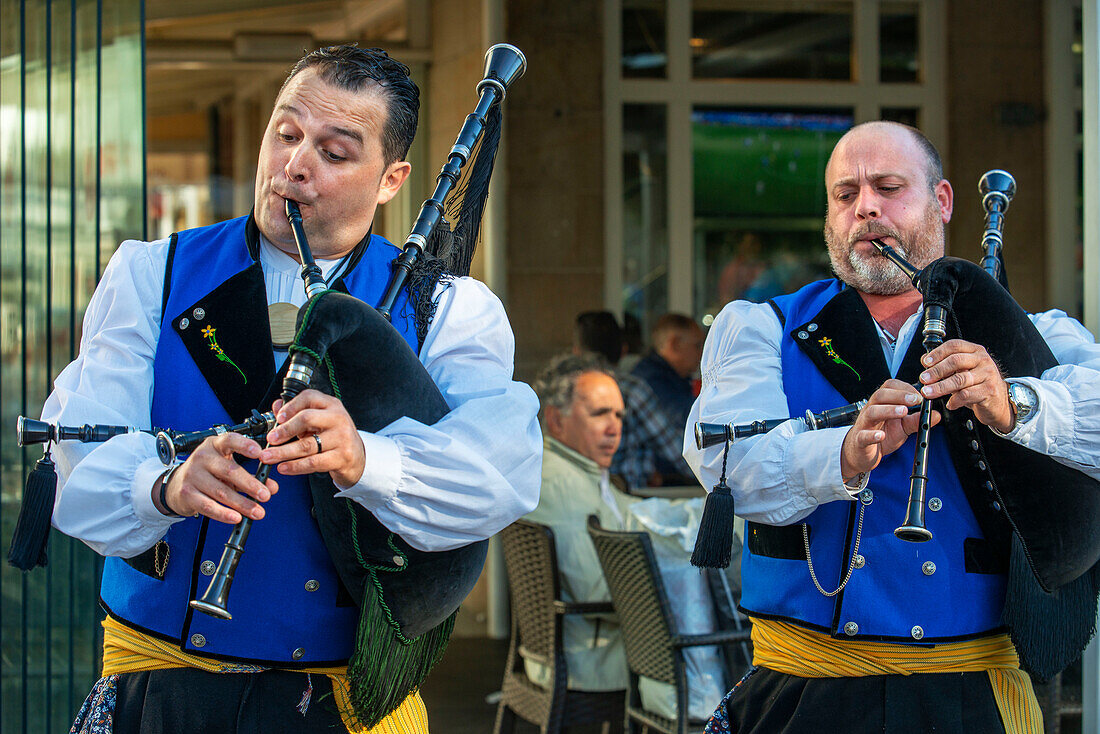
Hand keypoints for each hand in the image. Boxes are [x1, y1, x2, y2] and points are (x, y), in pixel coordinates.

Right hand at [153, 433, 277, 522]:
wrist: (177, 485)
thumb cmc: (209, 473)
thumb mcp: (229, 469)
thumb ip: (252, 476)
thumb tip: (272, 488)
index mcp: (215, 445)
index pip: (230, 440)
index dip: (245, 445)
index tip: (260, 453)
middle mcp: (202, 457)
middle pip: (229, 471)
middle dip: (250, 484)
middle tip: (266, 495)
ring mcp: (193, 475)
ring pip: (221, 491)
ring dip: (242, 504)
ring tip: (257, 512)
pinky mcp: (187, 493)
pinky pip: (208, 506)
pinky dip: (224, 514)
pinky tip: (236, 518)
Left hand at [260, 389, 365, 487]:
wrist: (357, 457)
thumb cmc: (334, 436)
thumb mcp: (319, 420)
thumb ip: (297, 412)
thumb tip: (276, 406)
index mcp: (331, 405)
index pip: (309, 397)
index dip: (290, 406)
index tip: (277, 418)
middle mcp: (338, 418)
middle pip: (306, 419)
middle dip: (285, 430)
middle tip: (271, 439)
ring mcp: (342, 438)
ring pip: (307, 445)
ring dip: (283, 452)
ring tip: (268, 456)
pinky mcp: (342, 457)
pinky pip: (313, 462)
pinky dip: (295, 466)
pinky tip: (283, 468)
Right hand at [840, 379, 935, 478]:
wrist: (861, 452)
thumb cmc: (882, 434)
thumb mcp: (902, 427)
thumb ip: (917, 420)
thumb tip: (936, 414)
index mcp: (881, 404)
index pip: (889, 387)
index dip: (904, 388)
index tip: (920, 395)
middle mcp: (871, 410)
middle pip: (880, 395)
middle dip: (899, 395)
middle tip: (915, 400)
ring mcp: (864, 425)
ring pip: (872, 412)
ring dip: (888, 410)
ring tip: (903, 412)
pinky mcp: (860, 440)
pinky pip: (863, 435)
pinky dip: (872, 435)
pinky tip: (881, 436)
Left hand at [918, 339, 1012, 431]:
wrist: (999, 401)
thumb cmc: (977, 384)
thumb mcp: (961, 370)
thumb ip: (944, 363)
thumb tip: (924, 359)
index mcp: (974, 351)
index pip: (954, 346)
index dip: (938, 353)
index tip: (925, 363)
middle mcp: (983, 360)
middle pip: (955, 361)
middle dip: (936, 371)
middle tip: (924, 379)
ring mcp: (988, 375)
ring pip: (960, 379)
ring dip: (941, 387)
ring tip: (929, 392)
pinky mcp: (989, 391)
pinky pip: (966, 395)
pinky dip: (954, 400)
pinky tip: (950, 404)